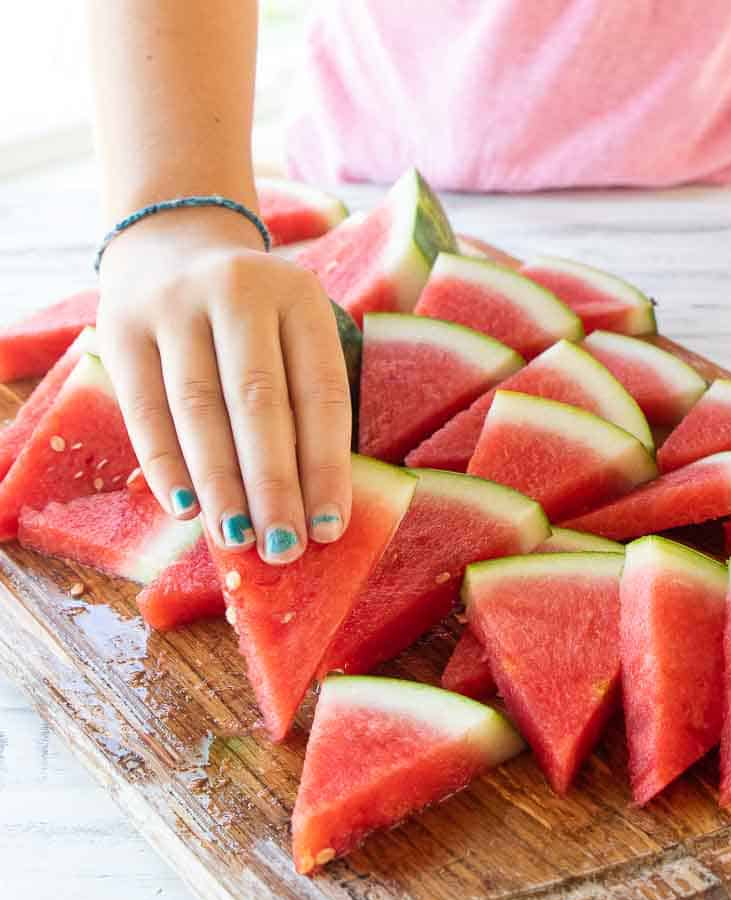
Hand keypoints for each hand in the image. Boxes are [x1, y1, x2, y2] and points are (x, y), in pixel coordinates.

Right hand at [97, 206, 351, 563]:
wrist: (174, 243)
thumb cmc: (255, 318)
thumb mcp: (294, 333)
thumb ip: (305, 402)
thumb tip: (313, 508)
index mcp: (299, 296)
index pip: (320, 392)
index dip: (327, 466)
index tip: (330, 527)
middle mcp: (237, 291)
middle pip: (259, 402)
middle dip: (274, 484)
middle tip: (284, 548)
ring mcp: (173, 305)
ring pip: (198, 409)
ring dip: (220, 484)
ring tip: (239, 539)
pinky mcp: (120, 327)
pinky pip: (143, 409)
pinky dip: (166, 465)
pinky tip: (187, 510)